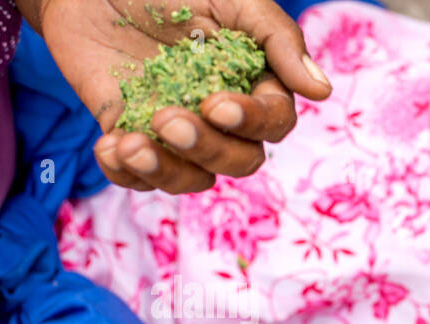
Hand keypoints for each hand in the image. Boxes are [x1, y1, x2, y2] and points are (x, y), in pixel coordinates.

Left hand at [29, 0, 330, 192]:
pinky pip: (137, 178)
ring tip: (131, 145)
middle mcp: (220, 117)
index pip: (274, 123)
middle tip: (168, 118)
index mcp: (252, 84)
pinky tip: (108, 147)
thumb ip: (278, 39)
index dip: (252, 123)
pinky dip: (124, 173)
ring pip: (193, 178)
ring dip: (166, 171)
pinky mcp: (131, 134)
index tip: (217, 106)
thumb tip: (321, 90)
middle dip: (207, 148)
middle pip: (239, 161)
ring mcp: (177, 129)